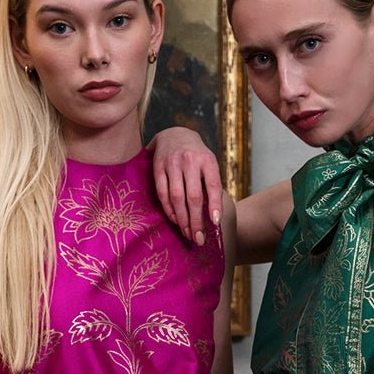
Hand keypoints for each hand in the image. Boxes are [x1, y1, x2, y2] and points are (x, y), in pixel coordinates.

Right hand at [150, 128, 221, 244]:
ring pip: (177, 198)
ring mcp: (172, 164)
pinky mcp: (158, 168)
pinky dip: (169, 210)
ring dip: (182, 219)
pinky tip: (175, 220)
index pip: (213, 185)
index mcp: (207, 160)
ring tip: (187, 234)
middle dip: (196, 221)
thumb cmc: (196, 156)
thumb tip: (214, 218)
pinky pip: (162, 194)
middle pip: (193, 196)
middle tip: (199, 239)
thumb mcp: (209, 164)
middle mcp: (190, 161)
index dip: (215, 205)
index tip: (216, 223)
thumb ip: (211, 186)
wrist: (174, 135)